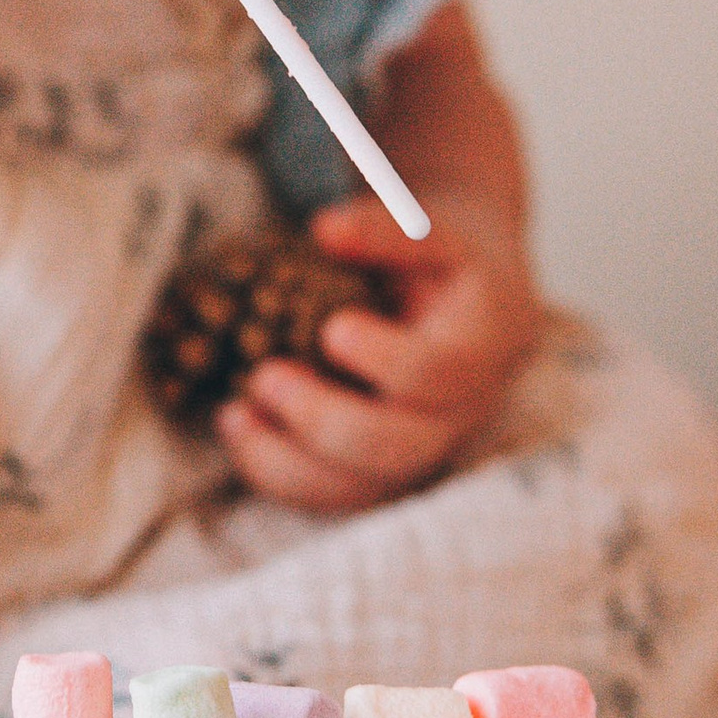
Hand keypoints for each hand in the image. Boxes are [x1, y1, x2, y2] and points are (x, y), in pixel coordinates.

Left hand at [215, 188, 542, 514]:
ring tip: (233, 413)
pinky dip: (278, 470)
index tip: (333, 330)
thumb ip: (384, 227)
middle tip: (263, 377)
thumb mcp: (429, 223)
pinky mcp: (388, 471)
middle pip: (401, 447)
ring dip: (289, 459)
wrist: (473, 298)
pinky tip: (236, 426)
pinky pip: (336, 494)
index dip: (386, 360)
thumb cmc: (441, 255)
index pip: (441, 372)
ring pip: (364, 487)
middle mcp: (463, 411)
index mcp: (484, 342)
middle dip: (324, 420)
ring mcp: (427, 448)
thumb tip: (327, 230)